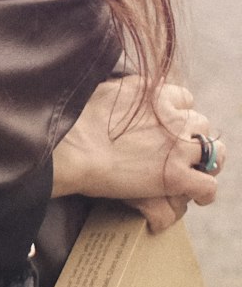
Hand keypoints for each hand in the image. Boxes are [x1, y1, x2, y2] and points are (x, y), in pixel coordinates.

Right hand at [52, 77, 222, 229]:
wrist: (72, 147)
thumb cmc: (77, 120)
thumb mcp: (105, 90)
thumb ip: (126, 91)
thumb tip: (125, 95)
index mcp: (155, 93)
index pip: (184, 98)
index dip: (177, 113)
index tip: (167, 126)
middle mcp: (172, 116)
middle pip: (200, 123)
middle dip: (190, 136)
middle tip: (176, 151)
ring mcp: (177, 146)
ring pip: (214, 152)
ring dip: (205, 161)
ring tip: (193, 172)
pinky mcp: (176, 176)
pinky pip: (208, 185)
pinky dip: (204, 192)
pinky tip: (196, 197)